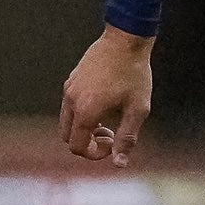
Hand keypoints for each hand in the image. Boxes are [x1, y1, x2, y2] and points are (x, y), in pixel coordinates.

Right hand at [60, 28, 153, 165]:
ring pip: (67, 121)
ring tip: (107, 117)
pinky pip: (69, 104)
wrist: (125, 40)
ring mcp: (69, 88)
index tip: (113, 143)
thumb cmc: (134, 75)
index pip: (78, 147)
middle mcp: (71, 101)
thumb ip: (127, 138)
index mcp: (85, 112)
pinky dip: (81, 113)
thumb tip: (119, 163)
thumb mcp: (137, 110)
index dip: (95, 154)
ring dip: (83, 128)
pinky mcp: (72, 79)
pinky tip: (103, 102)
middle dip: (87, 142)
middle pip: (68, 137)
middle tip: (111, 132)